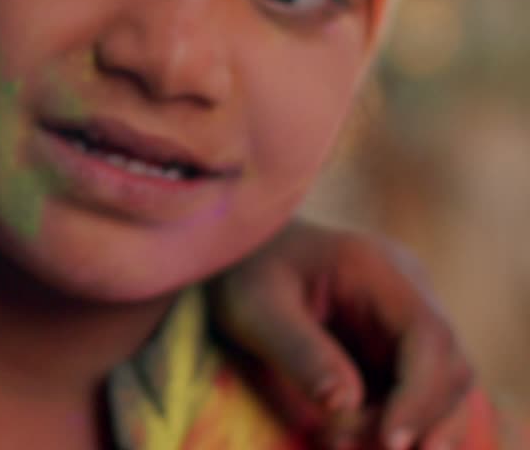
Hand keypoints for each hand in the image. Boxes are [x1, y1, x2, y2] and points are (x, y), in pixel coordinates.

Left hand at [209, 220, 474, 449]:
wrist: (236, 256)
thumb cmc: (242, 272)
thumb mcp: (254, 308)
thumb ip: (298, 351)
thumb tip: (347, 405)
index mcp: (377, 269)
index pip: (430, 336)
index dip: (422, 395)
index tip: (392, 441)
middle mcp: (406, 293)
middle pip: (450, 369)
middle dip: (417, 421)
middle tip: (355, 446)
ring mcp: (402, 323)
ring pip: (439, 391)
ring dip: (405, 429)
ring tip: (339, 444)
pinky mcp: (391, 350)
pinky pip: (411, 397)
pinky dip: (387, 425)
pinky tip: (343, 438)